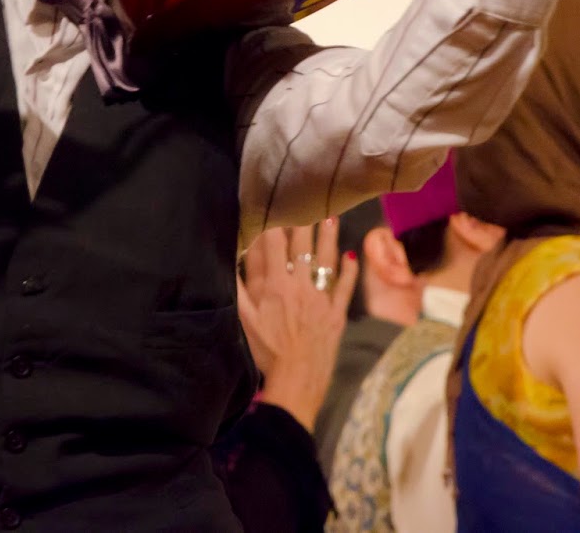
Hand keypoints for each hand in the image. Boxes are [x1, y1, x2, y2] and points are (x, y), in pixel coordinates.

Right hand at [237, 219, 359, 430]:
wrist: (297, 379)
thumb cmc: (266, 351)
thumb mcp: (244, 320)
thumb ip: (237, 288)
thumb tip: (227, 261)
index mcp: (276, 285)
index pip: (274, 245)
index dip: (274, 223)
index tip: (274, 204)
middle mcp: (300, 286)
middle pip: (302, 246)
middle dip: (303, 221)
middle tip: (308, 199)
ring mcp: (321, 298)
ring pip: (326, 260)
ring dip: (329, 237)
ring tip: (332, 216)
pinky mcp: (336, 314)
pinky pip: (345, 288)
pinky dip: (350, 271)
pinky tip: (351, 255)